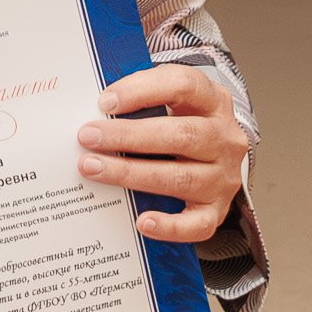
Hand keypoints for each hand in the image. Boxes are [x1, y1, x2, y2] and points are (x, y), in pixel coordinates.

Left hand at [78, 65, 249, 243]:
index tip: (105, 101)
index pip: (184, 85)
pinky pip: (198, 224)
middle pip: (182, 135)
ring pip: (181, 178)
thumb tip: (88, 105)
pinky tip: (141, 221)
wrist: (213, 156)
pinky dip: (170, 226)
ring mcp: (224, 176)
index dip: (143, 91)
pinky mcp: (217, 209)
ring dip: (132, 174)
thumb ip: (137, 98)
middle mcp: (224, 138)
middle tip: (87, 137)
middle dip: (129, 136)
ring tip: (93, 169)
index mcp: (212, 101)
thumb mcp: (168, 100)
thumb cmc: (178, 123)